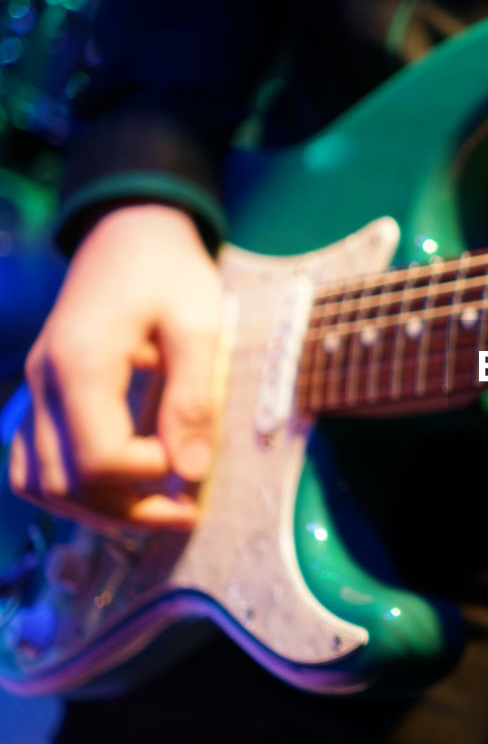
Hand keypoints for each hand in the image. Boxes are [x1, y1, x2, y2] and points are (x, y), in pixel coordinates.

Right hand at [8, 204, 222, 529]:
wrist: (131, 231)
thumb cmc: (170, 271)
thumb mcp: (199, 324)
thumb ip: (192, 397)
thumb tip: (188, 472)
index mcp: (81, 363)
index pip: (98, 459)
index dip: (146, 479)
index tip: (194, 469)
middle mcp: (44, 383)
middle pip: (65, 484)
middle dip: (127, 512)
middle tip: (186, 513)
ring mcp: (34, 390)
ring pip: (43, 482)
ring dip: (99, 509)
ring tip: (158, 509)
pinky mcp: (40, 393)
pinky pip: (33, 461)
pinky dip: (71, 487)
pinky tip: (119, 487)